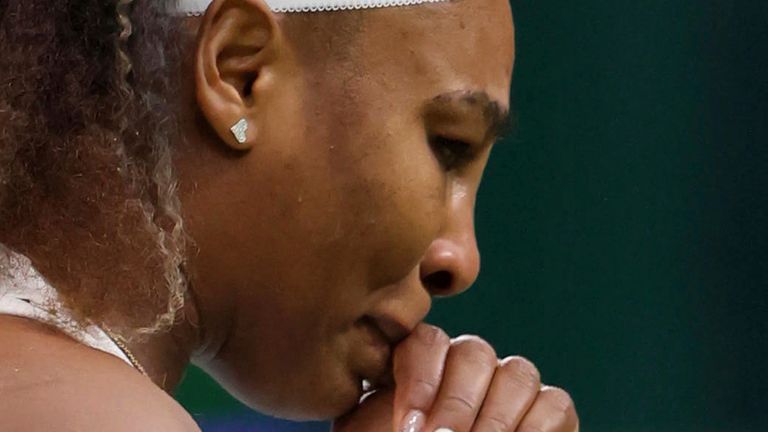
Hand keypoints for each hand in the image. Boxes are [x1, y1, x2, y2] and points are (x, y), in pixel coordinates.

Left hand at [333, 323, 577, 431]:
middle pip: (474, 352)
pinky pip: (554, 403)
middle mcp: (467, 370)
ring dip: (496, 417)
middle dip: (458, 402)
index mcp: (419, 369)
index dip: (422, 378)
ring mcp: (509, 390)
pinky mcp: (548, 416)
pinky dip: (535, 427)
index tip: (411, 428)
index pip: (427, 341)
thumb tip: (414, 422)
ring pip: (517, 372)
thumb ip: (384, 415)